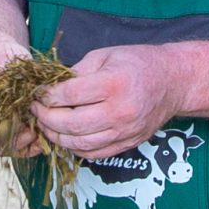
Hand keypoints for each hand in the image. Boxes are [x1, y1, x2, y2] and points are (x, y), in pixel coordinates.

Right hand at [0, 38, 34, 155]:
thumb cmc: (1, 57)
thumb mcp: (4, 55)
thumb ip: (10, 72)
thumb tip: (31, 93)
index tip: (12, 105)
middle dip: (4, 131)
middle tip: (29, 125)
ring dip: (13, 144)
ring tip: (34, 134)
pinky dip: (18, 150)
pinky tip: (36, 144)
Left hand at [34, 44, 190, 162]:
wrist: (173, 82)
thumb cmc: (138, 63)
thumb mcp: (106, 55)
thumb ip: (77, 71)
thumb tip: (50, 87)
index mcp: (113, 83)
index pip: (68, 95)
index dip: (46, 96)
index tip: (36, 93)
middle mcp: (120, 111)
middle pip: (70, 124)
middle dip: (45, 118)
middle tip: (35, 110)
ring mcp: (124, 131)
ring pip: (79, 143)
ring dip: (56, 136)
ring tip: (46, 125)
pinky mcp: (128, 143)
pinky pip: (94, 153)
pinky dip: (74, 148)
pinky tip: (65, 137)